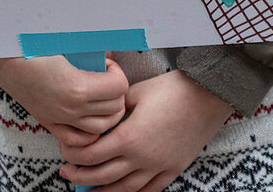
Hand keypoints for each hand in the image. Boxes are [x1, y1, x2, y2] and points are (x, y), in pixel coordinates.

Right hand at [0, 55, 127, 147]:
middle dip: (116, 92)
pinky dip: (90, 132)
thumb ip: (89, 48)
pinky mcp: (51, 124)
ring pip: (102, 128)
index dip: (118, 73)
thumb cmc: (34, 46)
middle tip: (105, 77)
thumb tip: (110, 51)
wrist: (3, 60)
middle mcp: (72, 109)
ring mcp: (61, 119)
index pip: (119, 87)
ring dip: (108, 111)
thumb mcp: (64, 43)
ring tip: (99, 94)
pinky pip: (80, 140)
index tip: (107, 64)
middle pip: (115, 109)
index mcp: (78, 87)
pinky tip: (87, 114)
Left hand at [59, 70, 232, 191]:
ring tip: (89, 191)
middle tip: (67, 175)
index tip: (65, 155)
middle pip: (104, 177)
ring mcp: (159, 167)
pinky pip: (150, 191)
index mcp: (129, 138)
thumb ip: (115, 107)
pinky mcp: (173, 169)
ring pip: (125, 190)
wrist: (207, 96)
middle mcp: (142, 159)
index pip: (93, 155)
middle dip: (82, 178)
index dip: (75, 157)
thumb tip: (100, 112)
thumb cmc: (171, 90)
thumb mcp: (135, 92)